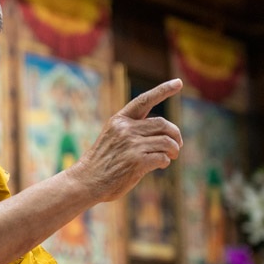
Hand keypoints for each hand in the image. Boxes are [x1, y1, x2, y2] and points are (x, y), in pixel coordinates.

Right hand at [70, 78, 183, 202]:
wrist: (86, 181)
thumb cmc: (101, 163)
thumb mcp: (111, 138)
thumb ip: (131, 131)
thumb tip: (163, 135)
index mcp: (119, 120)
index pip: (144, 101)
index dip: (163, 90)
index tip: (178, 82)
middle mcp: (126, 129)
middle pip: (163, 124)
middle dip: (176, 135)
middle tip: (178, 145)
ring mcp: (131, 145)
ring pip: (167, 142)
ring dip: (174, 150)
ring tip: (171, 156)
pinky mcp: (137, 161)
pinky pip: (162, 158)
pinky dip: (165, 162)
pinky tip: (160, 165)